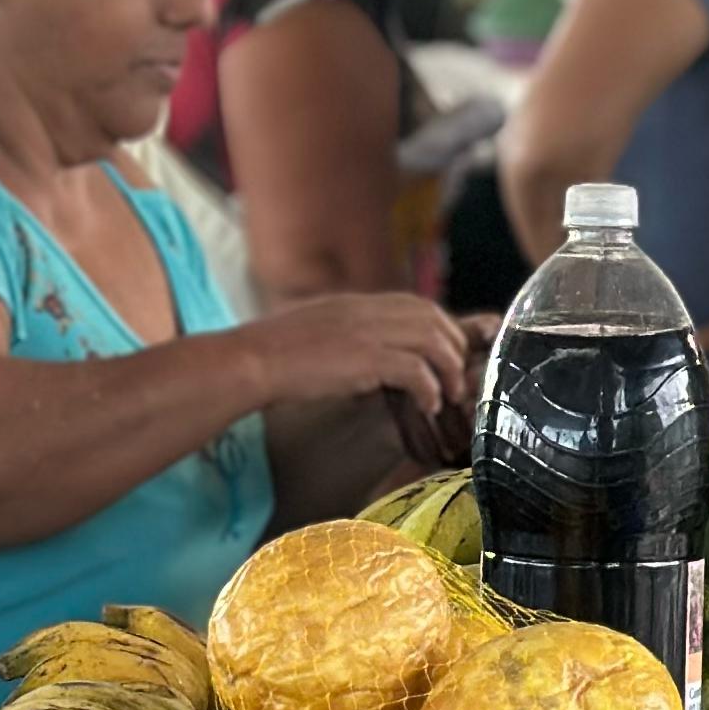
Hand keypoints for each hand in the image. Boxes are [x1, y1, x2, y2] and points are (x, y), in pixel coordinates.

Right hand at [243, 292, 473, 418]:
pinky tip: (428, 406)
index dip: (442, 329)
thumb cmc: (275, 354)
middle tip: (456, 379)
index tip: (448, 355)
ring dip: (449, 371)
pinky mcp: (366, 358)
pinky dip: (430, 389)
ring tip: (450, 396)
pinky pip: (416, 370)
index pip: (418, 305)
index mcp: (358, 303)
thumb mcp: (319, 330)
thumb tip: (371, 356)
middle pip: (434, 319)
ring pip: (433, 342)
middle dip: (454, 348)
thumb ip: (349, 333)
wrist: (252, 360)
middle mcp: (368, 311)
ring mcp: (368, 331)